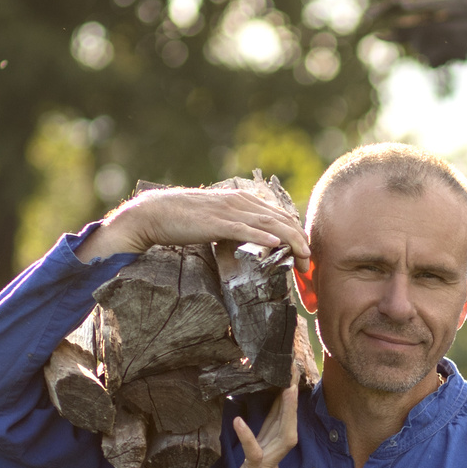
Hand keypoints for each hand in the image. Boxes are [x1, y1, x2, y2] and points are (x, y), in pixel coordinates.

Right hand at [78, 184, 307, 264]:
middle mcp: (241, 202)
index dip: (298, 236)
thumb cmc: (186, 219)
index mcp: (244, 201)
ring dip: (291, 243)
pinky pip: (244, 230)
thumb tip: (255, 240)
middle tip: (310, 266)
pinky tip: (276, 246)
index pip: (281, 217)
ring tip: (304, 259)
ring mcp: (230, 211)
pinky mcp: (216, 223)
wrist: (156, 213)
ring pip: (270, 226)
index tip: (307, 256)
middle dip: (301, 243)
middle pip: (282, 221)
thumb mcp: (219, 220)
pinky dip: (262, 237)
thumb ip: (238, 226)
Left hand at [189, 386, 299, 467]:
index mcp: (262, 457)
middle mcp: (269, 456)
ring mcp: (267, 466)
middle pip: (283, 419)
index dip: (276, 402)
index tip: (277, 379)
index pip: (271, 423)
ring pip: (283, 431)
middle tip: (291, 368)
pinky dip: (248, 437)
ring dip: (286, 409)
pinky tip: (240, 422)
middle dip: (288, 395)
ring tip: (288, 386)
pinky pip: (257, 454)